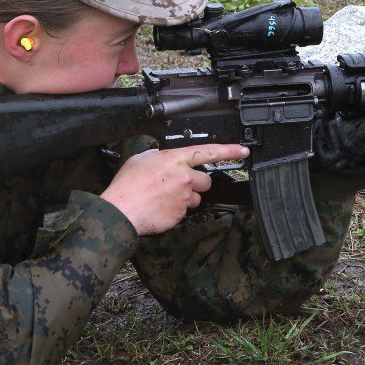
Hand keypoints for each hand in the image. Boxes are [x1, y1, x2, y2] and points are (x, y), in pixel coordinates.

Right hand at [101, 144, 249, 235]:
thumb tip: (167, 159)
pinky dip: (176, 209)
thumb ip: (159, 156)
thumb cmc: (127, 186)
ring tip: (164, 197)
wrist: (121, 210)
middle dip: (196, 183)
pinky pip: (185, 211)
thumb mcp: (141, 159)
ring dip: (186, 197)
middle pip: (205, 180)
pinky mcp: (181, 214)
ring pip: (196, 197)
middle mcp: (184, 177)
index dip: (228, 150)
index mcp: (174, 160)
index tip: (242, 151)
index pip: (208, 151)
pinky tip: (160, 206)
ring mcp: (184, 197)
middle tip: (177, 184)